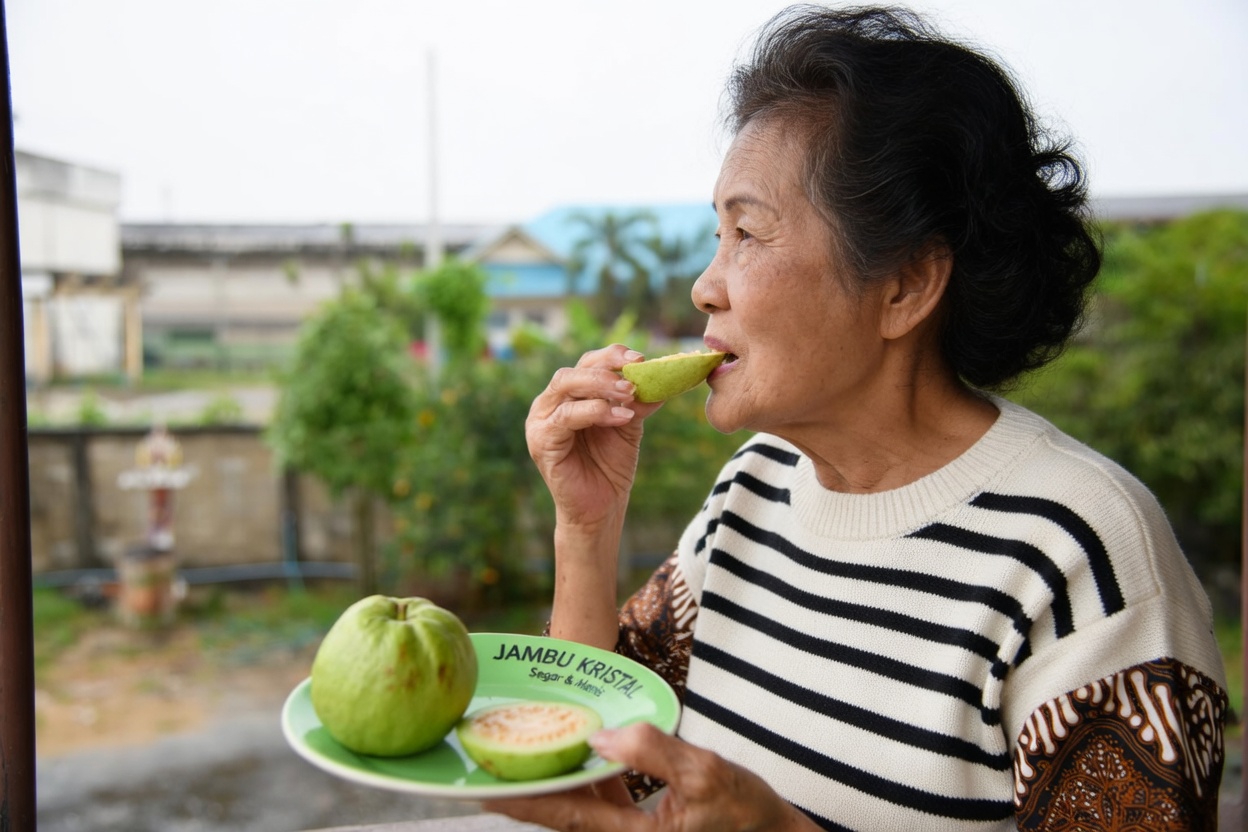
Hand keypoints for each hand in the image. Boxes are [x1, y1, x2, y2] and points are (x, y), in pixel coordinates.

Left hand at [483, 722, 816, 831]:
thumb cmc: (746, 814)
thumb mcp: (706, 775)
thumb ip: (652, 752)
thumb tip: (602, 737)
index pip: (561, 813)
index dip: (518, 798)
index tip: (480, 783)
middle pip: (559, 813)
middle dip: (524, 786)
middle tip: (487, 755)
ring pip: (576, 809)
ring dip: (550, 783)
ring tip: (518, 750)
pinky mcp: (641, 829)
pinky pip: (597, 807)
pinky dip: (580, 783)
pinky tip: (575, 756)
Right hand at [525, 344, 661, 529]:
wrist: (600, 508)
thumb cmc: (610, 466)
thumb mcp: (628, 426)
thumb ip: (636, 402)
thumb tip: (657, 378)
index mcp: (569, 395)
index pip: (587, 363)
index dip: (612, 355)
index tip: (641, 359)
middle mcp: (550, 403)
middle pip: (575, 370)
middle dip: (607, 369)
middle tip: (635, 378)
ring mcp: (541, 421)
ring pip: (566, 385)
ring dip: (601, 386)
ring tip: (630, 395)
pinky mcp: (541, 441)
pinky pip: (565, 416)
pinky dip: (595, 411)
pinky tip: (622, 418)